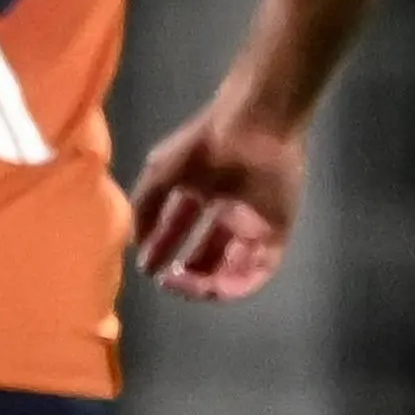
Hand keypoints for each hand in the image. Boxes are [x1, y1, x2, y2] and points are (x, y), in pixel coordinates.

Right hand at [129, 99, 305, 301]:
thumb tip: (136, 242)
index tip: (146, 268)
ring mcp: (254, 224)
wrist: (253, 128)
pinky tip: (212, 285)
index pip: (180, 231)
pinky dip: (237, 283)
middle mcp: (228, 213)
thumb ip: (145, 208)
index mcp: (203, 194)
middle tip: (166, 282)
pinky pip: (259, 269)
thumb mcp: (160, 173)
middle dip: (186, 273)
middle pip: (208, 255)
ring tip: (184, 284)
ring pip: (232, 267)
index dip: (162, 250)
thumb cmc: (205, 145)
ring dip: (208, 284)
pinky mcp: (277, 232)